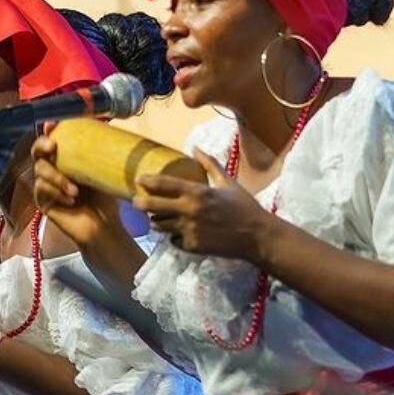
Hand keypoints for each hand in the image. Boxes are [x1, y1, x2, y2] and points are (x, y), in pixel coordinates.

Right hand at [30, 134, 127, 249]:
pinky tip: (71, 200)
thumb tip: (104, 126)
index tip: (52, 124)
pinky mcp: (42, 201)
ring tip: (75, 190)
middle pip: (37, 151)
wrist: (104, 224)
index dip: (48, 130)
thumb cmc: (104, 196)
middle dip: (42, 145)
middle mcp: (52, 168)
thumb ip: (96, 151)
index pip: (52, 139)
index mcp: (64, 158)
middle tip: (53, 146)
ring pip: (40, 171)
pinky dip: (56, 193)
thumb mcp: (102, 170)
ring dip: (57, 178)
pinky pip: (42, 190)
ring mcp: (45, 185)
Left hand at [133, 149, 277, 261]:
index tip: (138, 180)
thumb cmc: (244, 207)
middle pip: (151, 206)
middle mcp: (189, 210)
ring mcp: (188, 229)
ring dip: (156, 221)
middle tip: (136, 201)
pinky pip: (173, 240)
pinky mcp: (191, 246)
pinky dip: (174, 236)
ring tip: (158, 217)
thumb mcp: (228, 182)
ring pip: (159, 225)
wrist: (257, 236)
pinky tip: (180, 233)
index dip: (147, 181)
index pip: (163, 184)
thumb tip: (195, 148)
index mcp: (197, 192)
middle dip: (140, 203)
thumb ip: (209, 164)